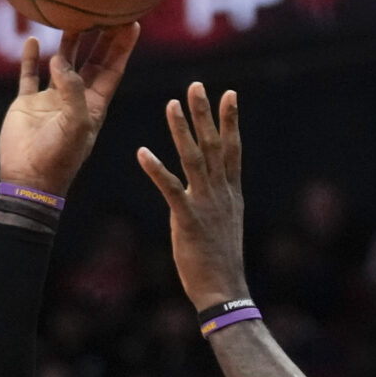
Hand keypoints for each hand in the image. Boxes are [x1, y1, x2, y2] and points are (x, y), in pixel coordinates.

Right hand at [0, 25, 138, 197]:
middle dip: (100, 36)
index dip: (122, 47)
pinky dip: (31, 58)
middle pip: (91, 60)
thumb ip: (73, 90)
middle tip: (106, 9)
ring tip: (71, 16)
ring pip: (62, 63)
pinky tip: (34, 40)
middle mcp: (75, 99)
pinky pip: (29, 75)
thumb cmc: (60, 157)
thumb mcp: (76, 124)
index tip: (131, 22)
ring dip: (68, 42)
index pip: (113, 69)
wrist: (29, 180)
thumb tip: (61, 60)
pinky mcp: (27, 104)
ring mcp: (51, 100)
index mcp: (95, 105)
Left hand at [136, 83, 249, 311]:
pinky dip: (156, 169)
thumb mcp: (224, 225)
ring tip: (171, 104)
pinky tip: (142, 152)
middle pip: (215, 145)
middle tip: (196, 85)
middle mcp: (221, 192)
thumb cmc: (220, 262)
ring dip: (182, 130)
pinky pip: (170, 188)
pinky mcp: (188, 219)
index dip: (231, 120)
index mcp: (231, 192)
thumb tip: (214, 191)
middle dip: (205, 114)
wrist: (224, 290)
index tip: (229, 93)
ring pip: (194, 159)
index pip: (233, 148)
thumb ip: (219, 202)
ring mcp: (206, 204)